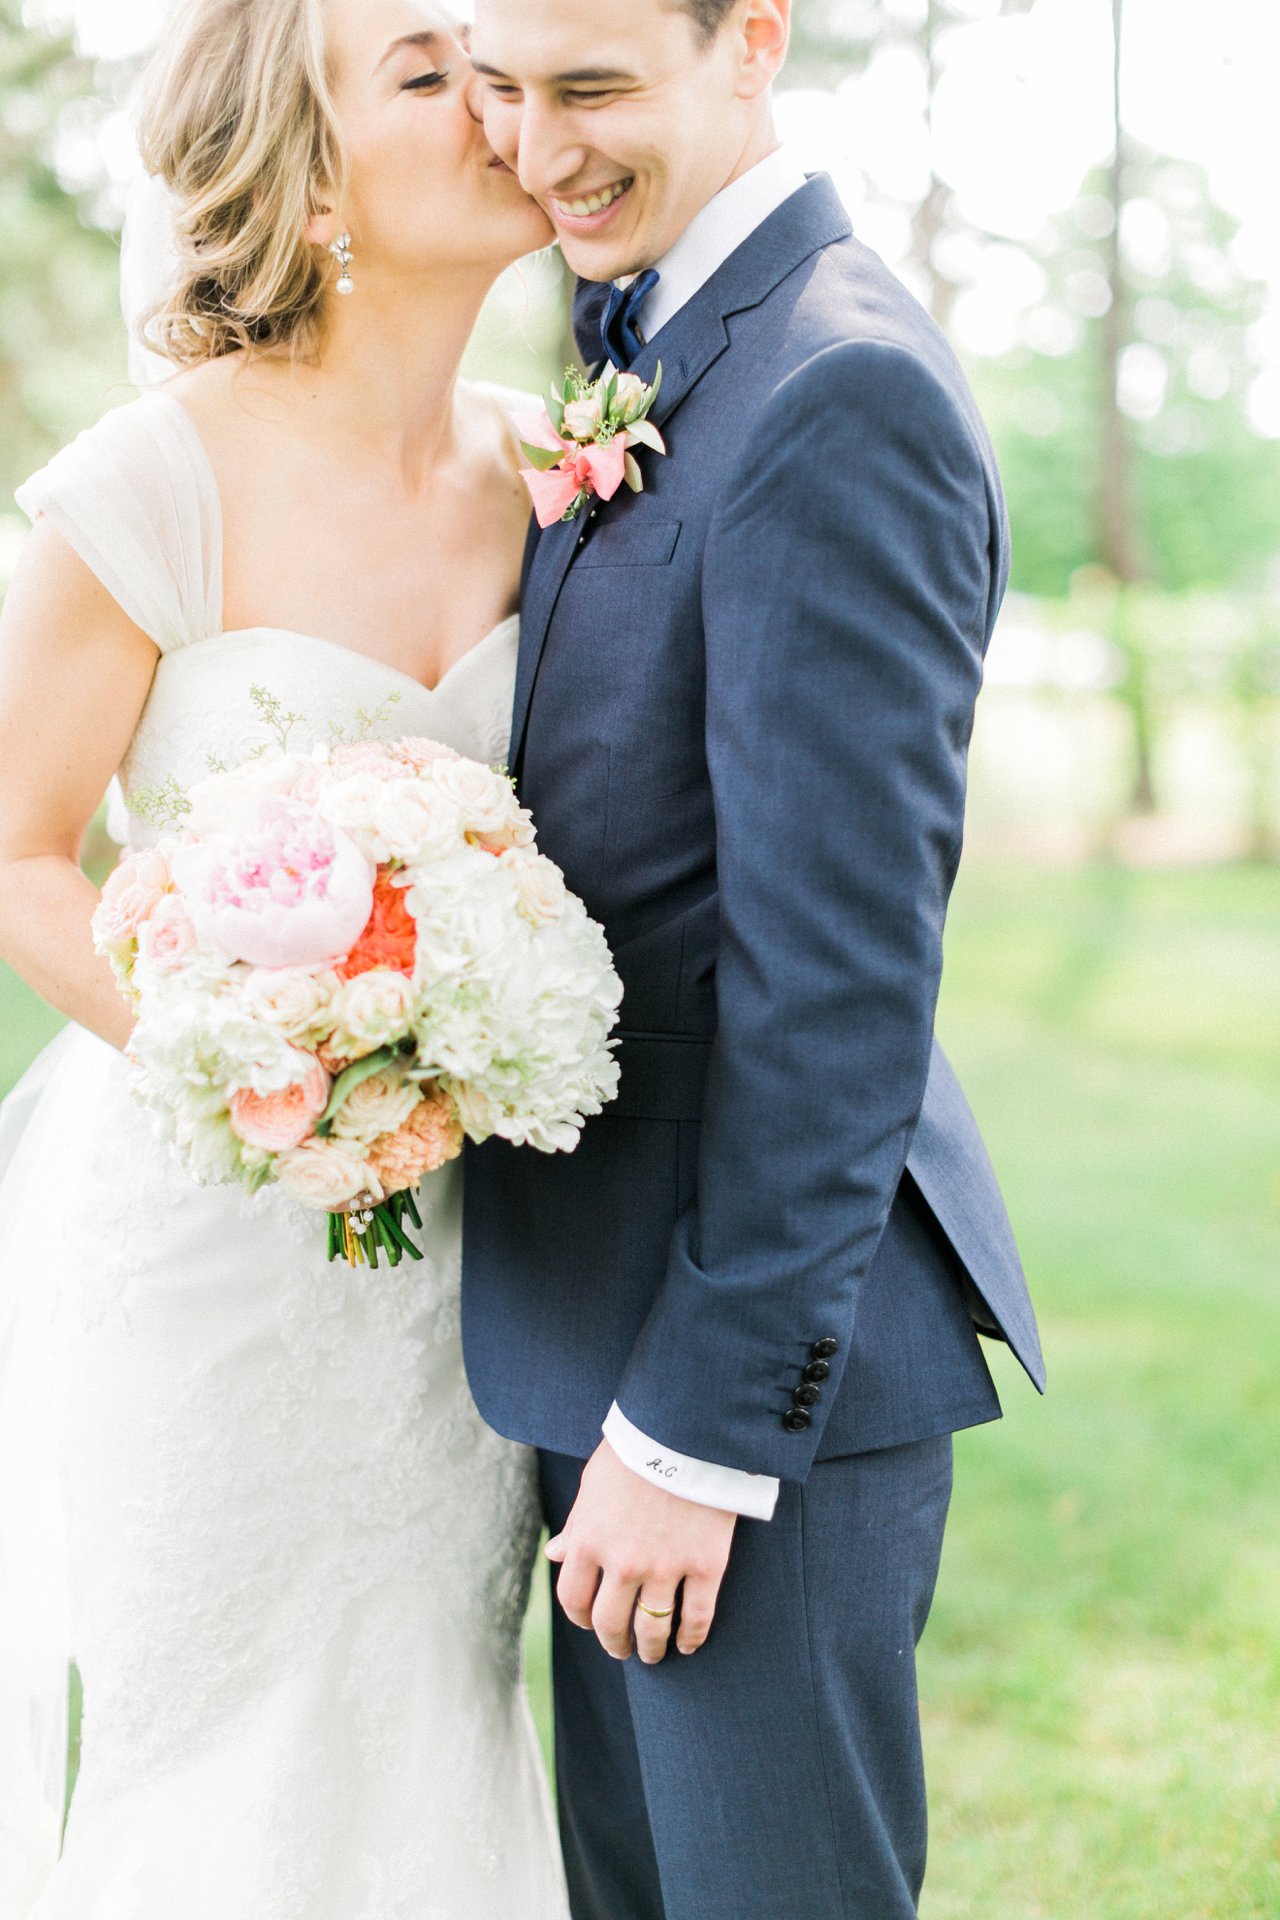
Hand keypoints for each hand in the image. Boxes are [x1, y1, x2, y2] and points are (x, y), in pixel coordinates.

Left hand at [547, 1439, 736, 1664]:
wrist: (685, 1428)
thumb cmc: (635, 1450)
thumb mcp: (593, 1484)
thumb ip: (576, 1525)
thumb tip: (555, 1554)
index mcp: (587, 1542)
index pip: (573, 1600)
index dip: (580, 1619)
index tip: (590, 1624)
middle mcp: (622, 1563)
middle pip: (611, 1624)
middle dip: (614, 1642)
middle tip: (622, 1649)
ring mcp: (665, 1568)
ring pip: (653, 1629)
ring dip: (651, 1649)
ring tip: (654, 1654)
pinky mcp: (705, 1565)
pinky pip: (697, 1617)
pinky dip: (691, 1638)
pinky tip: (688, 1645)